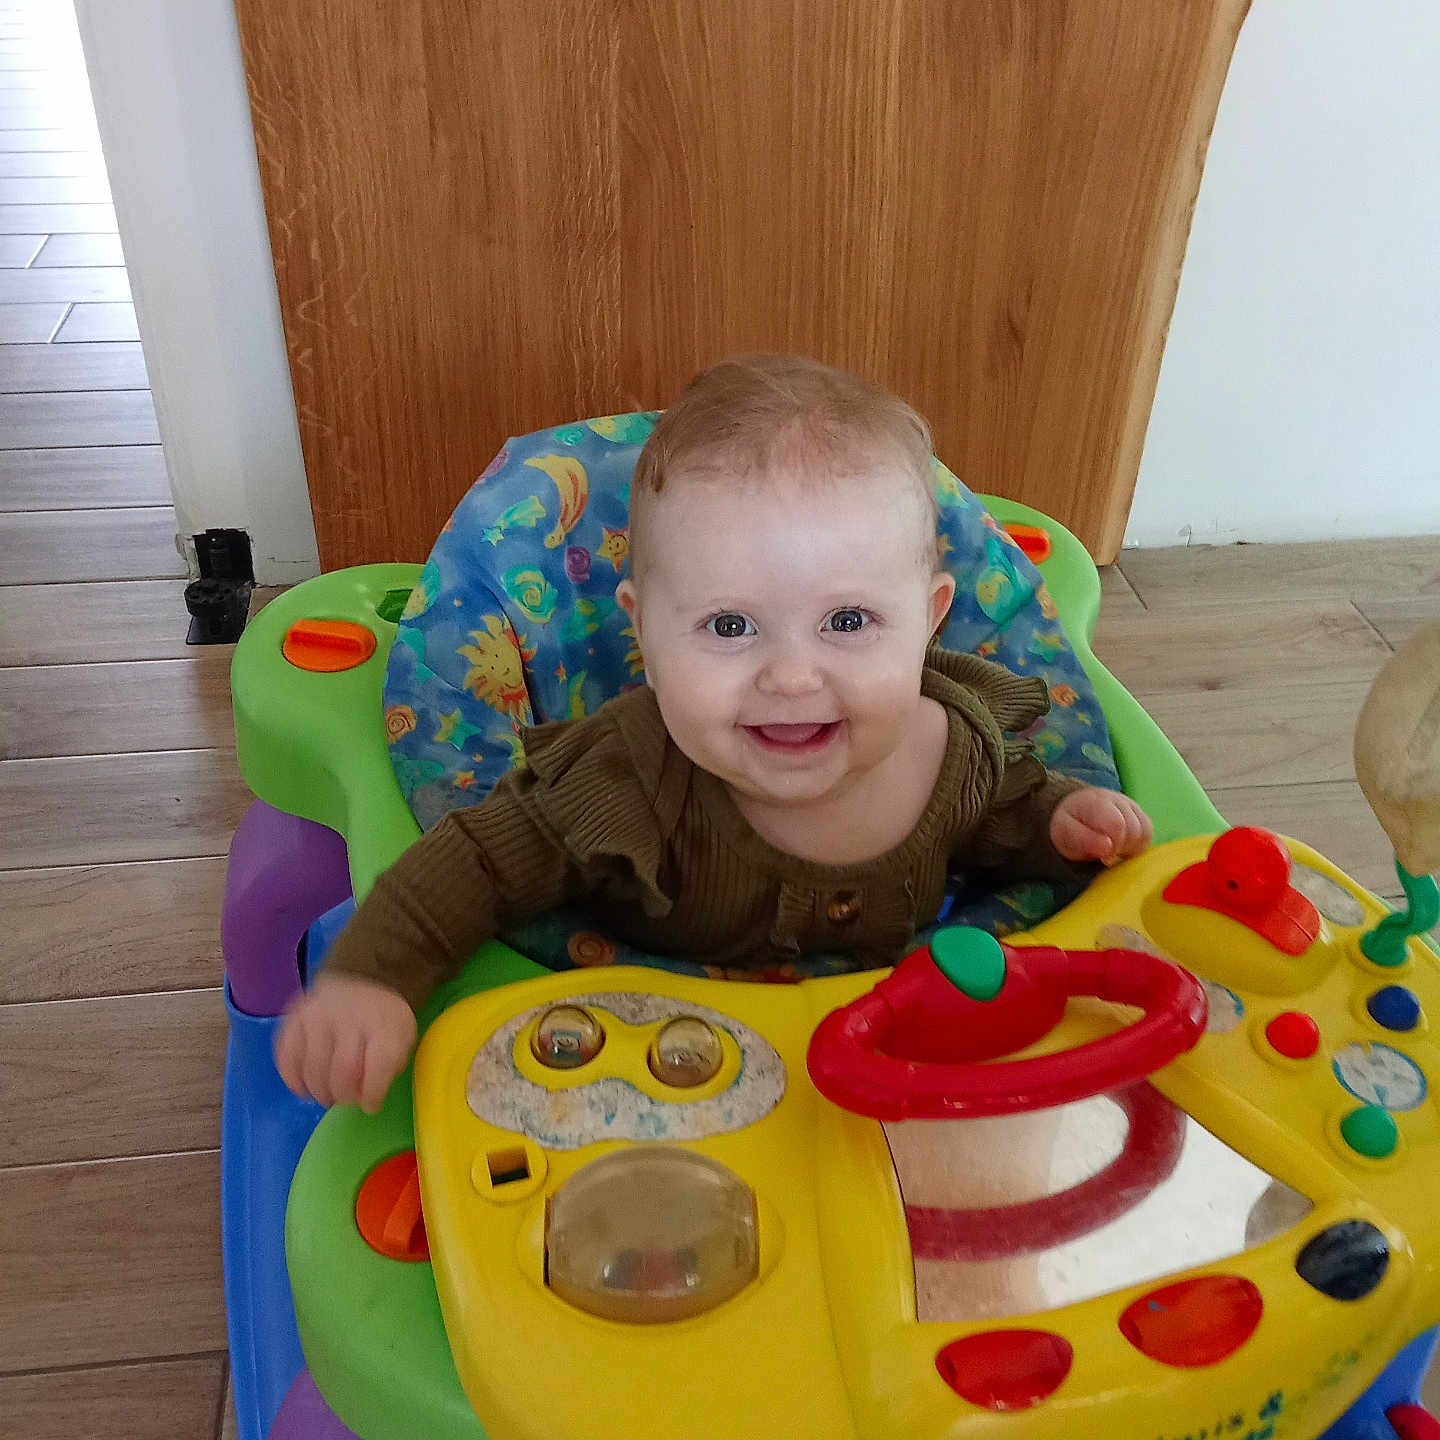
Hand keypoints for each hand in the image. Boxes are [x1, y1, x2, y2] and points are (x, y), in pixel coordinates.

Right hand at [274, 971, 417, 1112]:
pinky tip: (304, 1088)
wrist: (362, 978)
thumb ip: (390, 1068)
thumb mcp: (403, 1038)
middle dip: (345, 1096)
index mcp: (385, 1024)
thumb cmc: (382, 1020)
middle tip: (346, 1100)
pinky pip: (287, 1058)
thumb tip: (369, 1101)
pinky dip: (294, 1080)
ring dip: (320, 1092)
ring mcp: (319, 1016)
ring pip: (314, 1069)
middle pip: (343, 1072)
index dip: (372, 1095)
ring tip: (328, 1096)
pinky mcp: (294, 1018)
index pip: (378, 1067)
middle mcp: (350, 1017)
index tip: (371, 1105)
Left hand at [1050, 787, 1152, 865]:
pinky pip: (1148, 833)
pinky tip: (1122, 847)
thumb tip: (1107, 848)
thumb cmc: (1069, 824)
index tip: (1103, 857)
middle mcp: (1117, 799)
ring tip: (1112, 850)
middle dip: (1121, 848)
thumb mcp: (1065, 833)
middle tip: (1105, 855)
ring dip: (1130, 848)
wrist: (1074, 810)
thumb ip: (1084, 840)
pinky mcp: (1140, 814)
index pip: (1118, 825)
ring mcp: (1131, 805)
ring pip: (1145, 832)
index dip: (1113, 846)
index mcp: (1096, 801)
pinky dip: (1137, 845)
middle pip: (1134, 830)